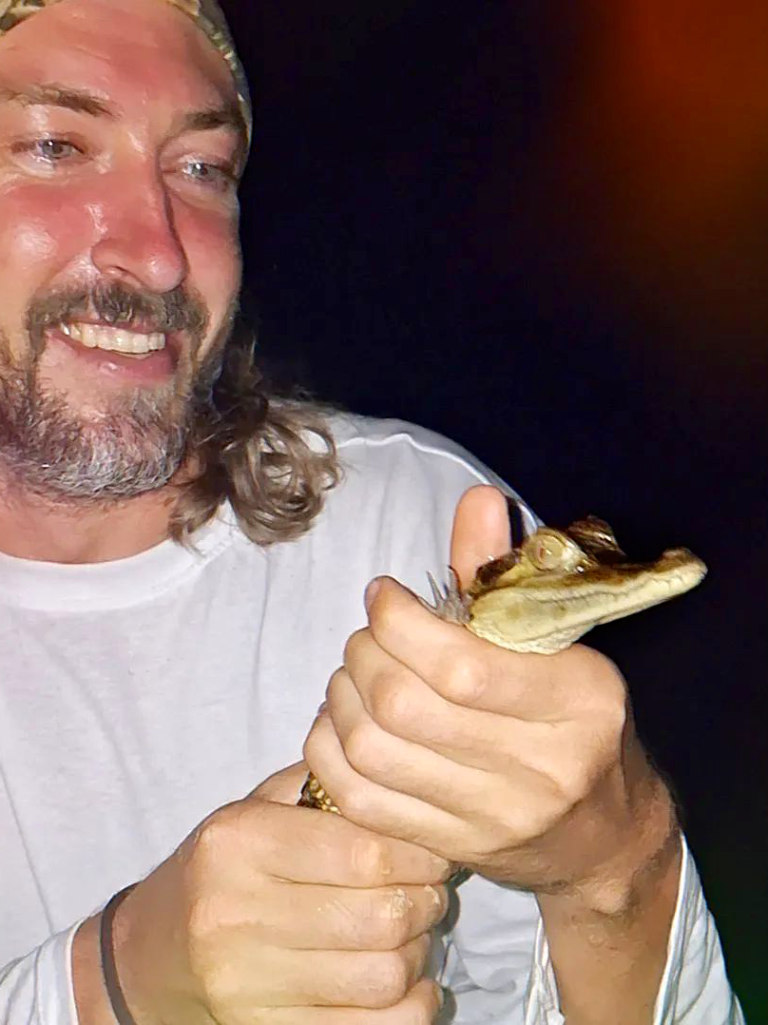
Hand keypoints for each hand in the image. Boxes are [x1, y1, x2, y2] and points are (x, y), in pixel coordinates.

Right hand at [74, 764, 449, 1024]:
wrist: (150, 956)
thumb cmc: (222, 869)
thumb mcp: (255, 807)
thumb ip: (322, 780)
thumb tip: (397, 773)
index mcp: (239, 842)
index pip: (364, 851)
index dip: (419, 853)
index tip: (433, 851)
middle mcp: (236, 913)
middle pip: (381, 916)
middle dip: (426, 902)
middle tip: (429, 890)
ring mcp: (246, 984)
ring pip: (383, 977)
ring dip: (418, 954)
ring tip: (412, 932)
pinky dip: (410, 1007)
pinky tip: (405, 981)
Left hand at [304, 487, 676, 908]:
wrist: (604, 834)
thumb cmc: (578, 720)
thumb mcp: (561, 641)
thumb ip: (504, 572)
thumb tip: (475, 497)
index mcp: (579, 700)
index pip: (460, 664)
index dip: (399, 621)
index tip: (383, 595)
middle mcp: (540, 766)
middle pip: (403, 705)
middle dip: (363, 653)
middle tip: (366, 635)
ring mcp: (492, 818)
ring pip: (372, 751)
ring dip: (341, 696)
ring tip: (353, 673)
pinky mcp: (451, 849)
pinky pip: (358, 798)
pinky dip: (329, 749)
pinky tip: (342, 721)